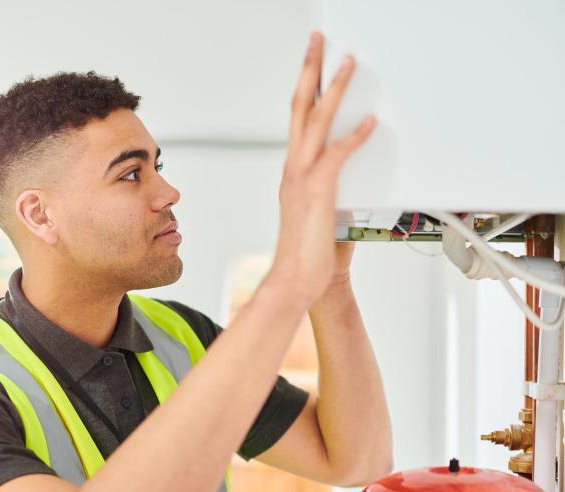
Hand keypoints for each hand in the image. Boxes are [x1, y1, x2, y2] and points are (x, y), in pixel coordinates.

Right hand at [268, 32, 374, 303]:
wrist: (297, 280)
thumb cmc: (311, 254)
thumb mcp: (323, 213)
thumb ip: (335, 188)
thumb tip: (355, 173)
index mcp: (292, 173)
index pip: (298, 121)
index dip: (305, 89)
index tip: (312, 64)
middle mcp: (292, 169)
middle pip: (300, 107)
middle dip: (310, 70)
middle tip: (317, 42)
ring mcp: (302, 178)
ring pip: (316, 121)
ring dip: (333, 88)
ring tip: (346, 62)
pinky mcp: (318, 191)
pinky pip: (338, 155)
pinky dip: (354, 136)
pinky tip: (369, 121)